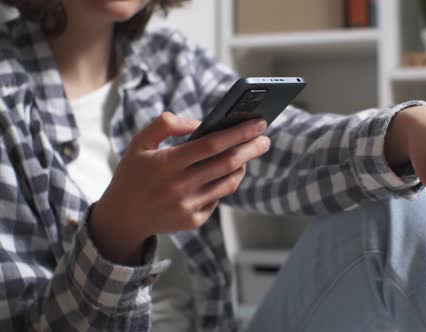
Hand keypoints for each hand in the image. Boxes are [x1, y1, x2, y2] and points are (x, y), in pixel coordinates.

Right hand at [89, 113, 269, 264]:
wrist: (122, 218)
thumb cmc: (133, 174)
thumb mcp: (139, 143)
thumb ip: (165, 125)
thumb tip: (200, 123)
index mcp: (167, 163)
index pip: (212, 144)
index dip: (239, 132)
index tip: (258, 123)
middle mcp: (180, 186)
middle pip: (228, 163)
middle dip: (251, 149)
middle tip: (265, 139)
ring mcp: (188, 206)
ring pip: (229, 183)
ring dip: (242, 167)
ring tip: (245, 155)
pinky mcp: (194, 221)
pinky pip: (218, 199)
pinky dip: (223, 185)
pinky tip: (219, 177)